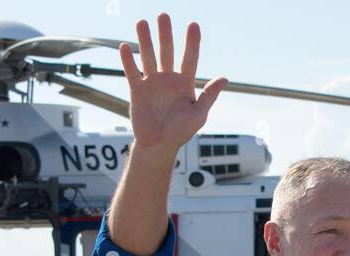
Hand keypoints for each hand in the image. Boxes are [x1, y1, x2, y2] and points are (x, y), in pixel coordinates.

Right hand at [119, 14, 227, 159]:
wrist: (158, 146)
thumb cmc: (180, 132)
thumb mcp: (199, 115)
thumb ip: (209, 96)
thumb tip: (224, 78)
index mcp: (185, 83)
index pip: (190, 58)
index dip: (192, 42)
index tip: (193, 25)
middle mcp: (168, 79)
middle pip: (167, 51)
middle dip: (165, 34)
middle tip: (163, 15)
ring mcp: (152, 83)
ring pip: (148, 57)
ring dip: (145, 40)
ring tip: (142, 22)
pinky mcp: (137, 91)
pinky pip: (132, 72)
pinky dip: (128, 60)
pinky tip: (125, 46)